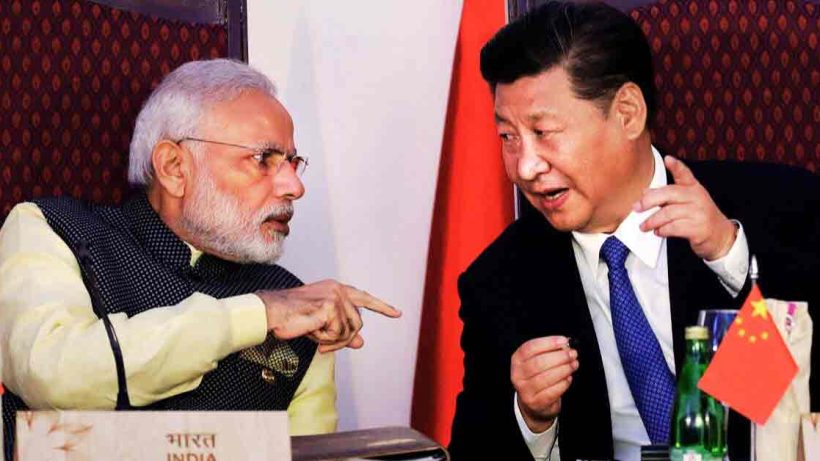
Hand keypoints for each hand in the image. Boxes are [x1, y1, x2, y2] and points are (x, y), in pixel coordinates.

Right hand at [257, 280, 400, 352]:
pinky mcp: (330, 306)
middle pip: (358, 322)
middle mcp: (338, 289)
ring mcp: (335, 296)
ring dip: (333, 340)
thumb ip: (342, 331)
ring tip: (315, 337)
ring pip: (350, 330)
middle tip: (325, 346)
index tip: (397, 313)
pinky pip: (338, 334)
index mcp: (335, 289)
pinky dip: (325, 340)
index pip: (363, 297)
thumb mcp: (321, 326)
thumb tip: (361, 342)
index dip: (381, 307)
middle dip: (344, 339)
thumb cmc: (291, 318)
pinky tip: (312, 333)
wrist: (270, 313)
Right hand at [511, 336, 577, 432]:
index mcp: (517, 360)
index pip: (530, 348)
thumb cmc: (538, 377)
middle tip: (572, 354)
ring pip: (546, 378)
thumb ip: (549, 352)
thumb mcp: (538, 361)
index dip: (548, 343)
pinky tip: (568, 378)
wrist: (533, 403)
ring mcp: (525, 390)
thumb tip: (565, 346)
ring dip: (564, 369)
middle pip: (538, 363)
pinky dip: (563, 384)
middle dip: (559, 357)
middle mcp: (518, 375)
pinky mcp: (535, 403)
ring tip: (573, 365)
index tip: (563, 341)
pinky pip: (552, 392)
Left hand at [635, 155, 736, 260]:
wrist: (720, 236)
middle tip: (637, 208)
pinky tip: (658, 232)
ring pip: (668, 213)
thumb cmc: (699, 217)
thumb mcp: (686, 202)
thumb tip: (645, 192)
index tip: (668, 159)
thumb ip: (667, 196)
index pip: (685, 174)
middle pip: (669, 194)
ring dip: (652, 221)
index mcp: (694, 188)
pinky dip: (662, 230)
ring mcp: (699, 212)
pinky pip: (674, 228)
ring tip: (644, 226)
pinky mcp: (698, 228)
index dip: (677, 166)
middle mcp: (697, 197)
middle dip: (649, 201)